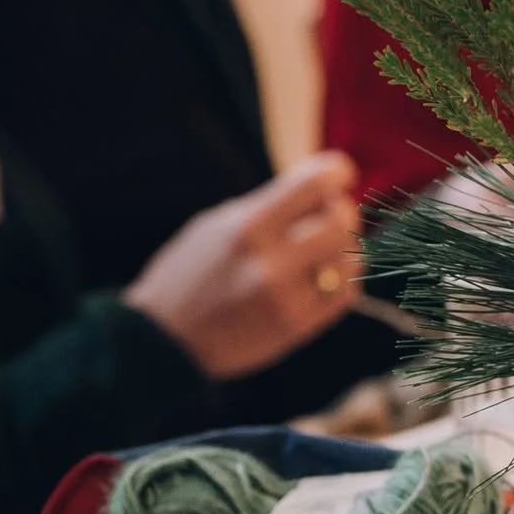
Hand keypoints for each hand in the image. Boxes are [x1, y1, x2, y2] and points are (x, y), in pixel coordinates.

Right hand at [123, 152, 362, 379]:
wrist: (162, 343)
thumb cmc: (187, 274)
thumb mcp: (215, 225)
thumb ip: (267, 205)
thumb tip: (320, 182)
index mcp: (246, 228)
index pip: (313, 184)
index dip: (335, 170)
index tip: (339, 172)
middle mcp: (269, 263)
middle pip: (342, 222)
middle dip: (341, 211)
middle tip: (329, 213)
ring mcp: (286, 299)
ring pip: (350, 260)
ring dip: (344, 247)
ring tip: (323, 248)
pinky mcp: (296, 329)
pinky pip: (345, 295)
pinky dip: (342, 279)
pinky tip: (323, 275)